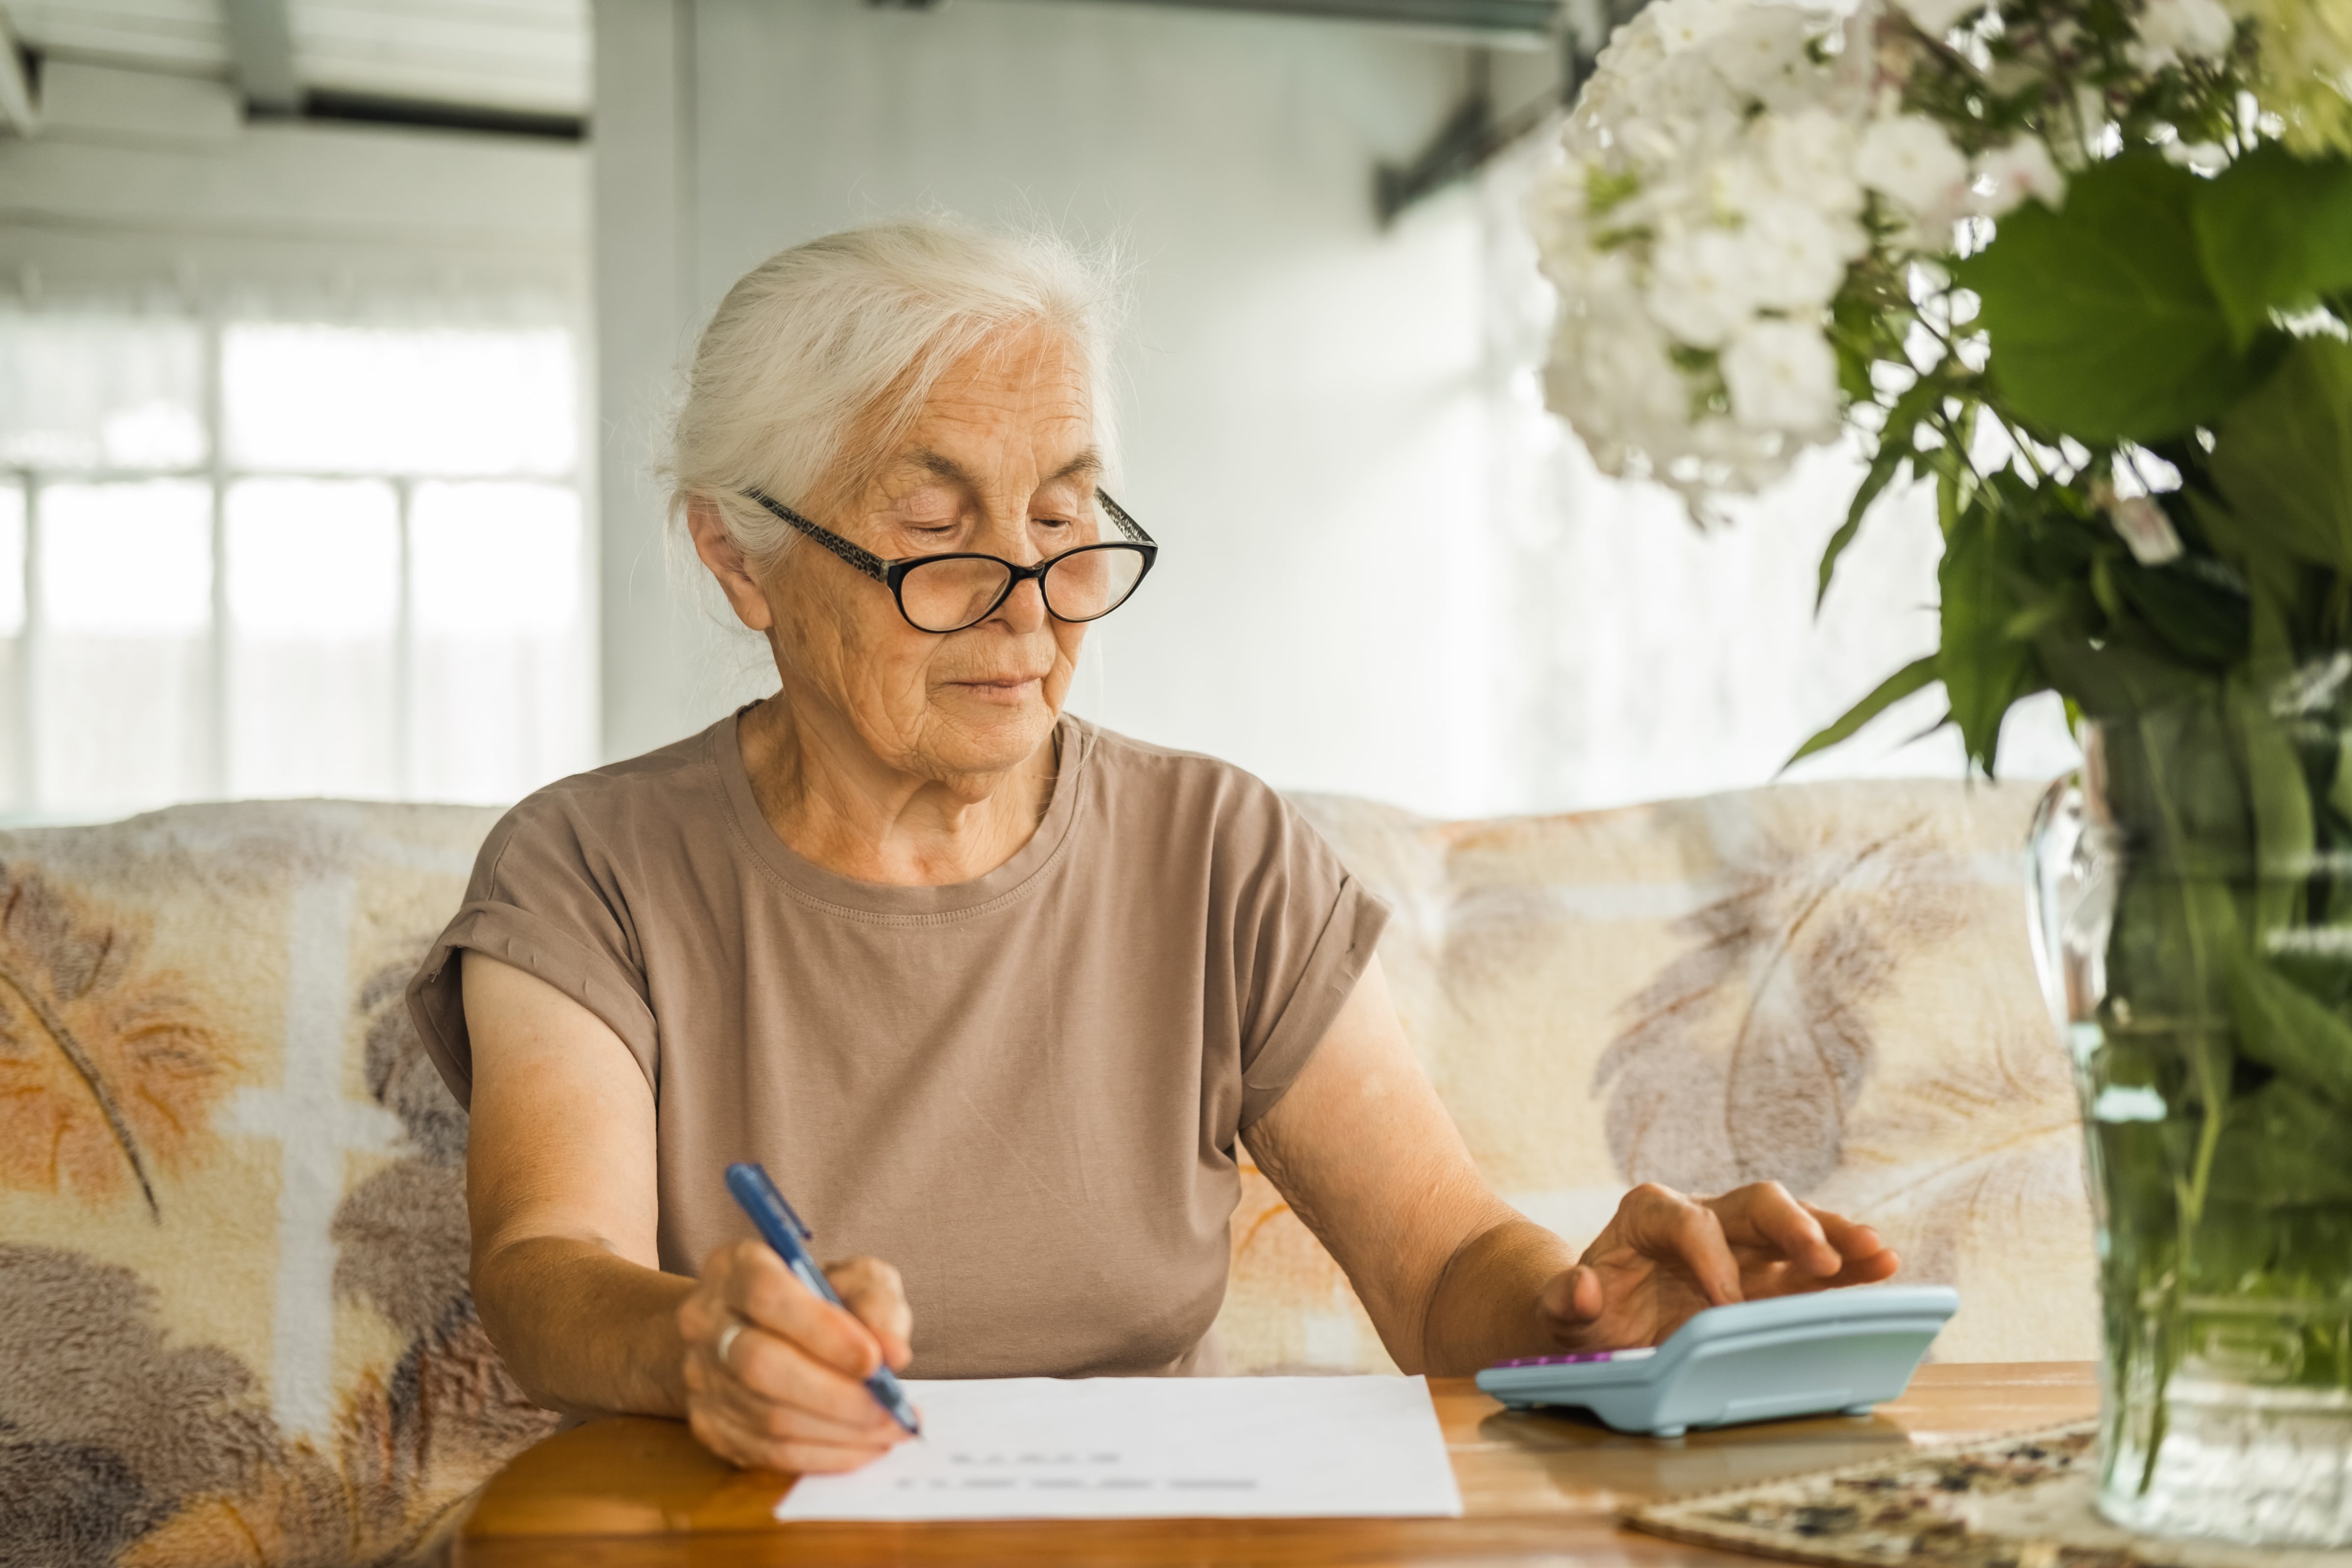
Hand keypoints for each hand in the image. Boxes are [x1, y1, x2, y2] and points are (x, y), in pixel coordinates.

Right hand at [677, 1241, 915, 1472]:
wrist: (754, 1328)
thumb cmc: (814, 1297)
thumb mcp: (853, 1278)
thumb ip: (876, 1302)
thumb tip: (893, 1354)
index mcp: (736, 1267)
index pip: (767, 1297)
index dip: (822, 1331)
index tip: (875, 1359)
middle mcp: (705, 1321)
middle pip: (760, 1365)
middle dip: (835, 1394)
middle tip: (890, 1407)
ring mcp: (700, 1377)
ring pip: (767, 1417)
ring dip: (839, 1432)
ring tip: (891, 1428)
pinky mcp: (709, 1424)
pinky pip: (768, 1452)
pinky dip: (824, 1455)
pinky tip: (864, 1446)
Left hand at [1536, 1182, 1899, 1351]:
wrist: (1603, 1326)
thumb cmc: (1585, 1317)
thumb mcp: (1561, 1313)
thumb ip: (1566, 1302)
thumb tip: (1583, 1289)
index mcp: (1649, 1215)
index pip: (1686, 1221)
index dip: (1709, 1257)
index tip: (1726, 1305)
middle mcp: (1703, 1217)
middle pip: (1754, 1204)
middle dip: (1791, 1227)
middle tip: (1824, 1259)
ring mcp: (1742, 1243)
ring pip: (1795, 1226)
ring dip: (1836, 1238)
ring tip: (1878, 1254)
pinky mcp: (1769, 1274)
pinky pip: (1813, 1264)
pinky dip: (1847, 1267)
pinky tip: (1883, 1270)